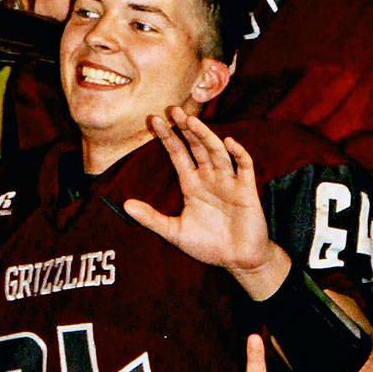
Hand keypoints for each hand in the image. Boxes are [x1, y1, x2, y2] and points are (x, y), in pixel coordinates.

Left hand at [122, 109, 278, 288]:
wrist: (240, 262)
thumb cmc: (209, 245)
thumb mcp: (175, 232)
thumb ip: (152, 218)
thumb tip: (125, 205)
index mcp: (191, 184)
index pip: (177, 154)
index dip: (166, 137)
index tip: (152, 119)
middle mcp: (209, 177)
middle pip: (196, 146)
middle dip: (185, 128)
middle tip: (172, 109)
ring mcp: (228, 182)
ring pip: (216, 152)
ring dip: (205, 136)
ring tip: (192, 121)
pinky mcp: (247, 190)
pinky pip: (244, 167)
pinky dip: (238, 153)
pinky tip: (228, 142)